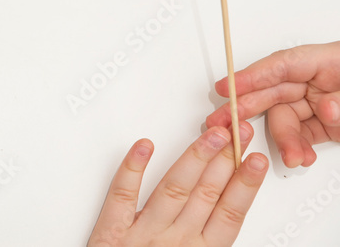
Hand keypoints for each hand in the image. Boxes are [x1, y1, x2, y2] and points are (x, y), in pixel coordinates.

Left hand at [88, 123, 266, 245]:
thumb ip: (209, 244)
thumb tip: (227, 215)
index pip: (229, 215)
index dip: (244, 185)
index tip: (256, 160)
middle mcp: (173, 244)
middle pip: (205, 195)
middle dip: (225, 160)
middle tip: (238, 131)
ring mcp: (141, 236)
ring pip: (172, 190)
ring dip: (193, 159)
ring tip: (210, 134)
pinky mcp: (109, 233)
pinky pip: (121, 196)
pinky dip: (132, 169)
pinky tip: (144, 145)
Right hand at [206, 42, 339, 167]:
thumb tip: (325, 107)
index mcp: (326, 62)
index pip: (281, 65)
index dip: (251, 76)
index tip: (227, 88)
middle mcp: (316, 82)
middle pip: (272, 93)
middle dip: (246, 110)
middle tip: (225, 124)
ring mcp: (317, 105)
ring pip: (284, 119)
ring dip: (283, 140)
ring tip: (293, 156)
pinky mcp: (323, 125)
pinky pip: (301, 136)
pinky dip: (297, 149)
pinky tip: (303, 156)